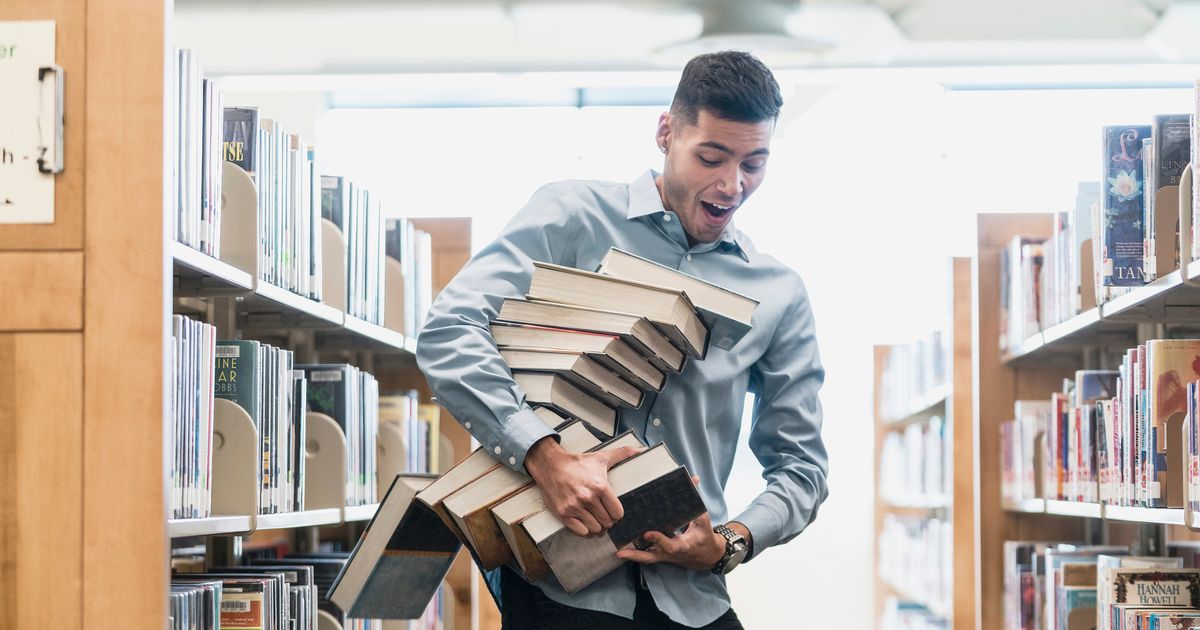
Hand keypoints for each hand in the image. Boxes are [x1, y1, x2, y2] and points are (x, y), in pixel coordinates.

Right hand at [524, 436, 641, 536]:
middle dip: (607, 521)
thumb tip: (640, 449)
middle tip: (603, 516)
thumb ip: (622, 453)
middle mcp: (588, 498)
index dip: (617, 514)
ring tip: (594, 520)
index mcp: (600, 486)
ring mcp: (575, 507)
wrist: (550, 465)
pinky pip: (580, 532)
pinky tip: (584, 523)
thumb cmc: (577, 463)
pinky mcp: (563, 513)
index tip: (612, 511)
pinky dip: (584, 530)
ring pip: (595, 529)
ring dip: (596, 527)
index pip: (617, 513)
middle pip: (607, 523)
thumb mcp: (601, 457)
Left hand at [614, 511, 724, 570]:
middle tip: (622, 550)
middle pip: (652, 556)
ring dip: (632, 556)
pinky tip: (621, 548)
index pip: (670, 544)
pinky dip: (634, 554)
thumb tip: (694, 479)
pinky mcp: (660, 556)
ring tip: (617, 551)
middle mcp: (671, 553)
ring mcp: (664, 556)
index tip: (647, 533)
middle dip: (637, 554)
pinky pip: (646, 556)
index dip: (659, 540)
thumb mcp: (703, 520)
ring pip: (647, 558)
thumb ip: (697, 500)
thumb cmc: (704, 536)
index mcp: (683, 545)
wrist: (706, 556)